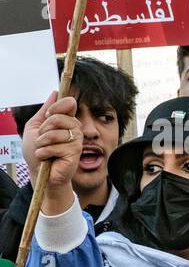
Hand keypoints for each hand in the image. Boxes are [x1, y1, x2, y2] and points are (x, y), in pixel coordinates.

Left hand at [25, 94, 80, 213]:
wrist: (40, 173)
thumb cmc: (37, 153)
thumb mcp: (35, 127)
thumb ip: (45, 111)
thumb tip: (55, 93)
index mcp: (66, 121)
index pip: (69, 103)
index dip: (56, 107)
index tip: (48, 116)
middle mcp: (74, 129)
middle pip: (59, 117)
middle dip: (44, 129)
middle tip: (42, 140)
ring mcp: (76, 141)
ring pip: (55, 133)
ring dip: (42, 143)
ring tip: (44, 150)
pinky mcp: (75, 153)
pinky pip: (56, 146)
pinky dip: (45, 152)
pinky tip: (47, 158)